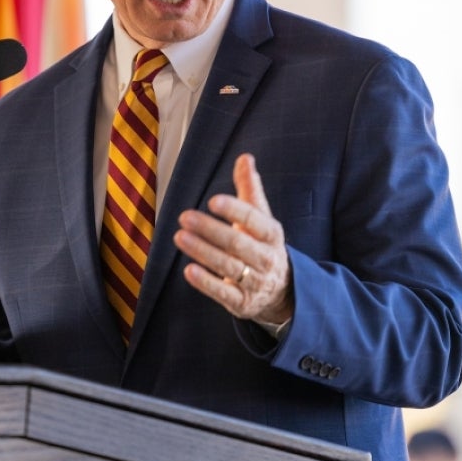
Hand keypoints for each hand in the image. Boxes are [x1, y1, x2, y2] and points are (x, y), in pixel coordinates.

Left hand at [173, 153, 293, 326]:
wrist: (282, 289)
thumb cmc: (262, 244)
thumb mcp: (261, 217)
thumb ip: (250, 188)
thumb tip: (245, 157)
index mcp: (272, 234)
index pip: (254, 220)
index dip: (234, 210)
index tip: (212, 201)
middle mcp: (266, 258)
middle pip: (237, 243)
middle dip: (210, 230)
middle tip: (184, 217)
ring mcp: (255, 282)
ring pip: (228, 266)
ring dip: (202, 252)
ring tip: (180, 236)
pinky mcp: (242, 302)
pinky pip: (224, 293)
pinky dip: (206, 282)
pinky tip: (188, 270)